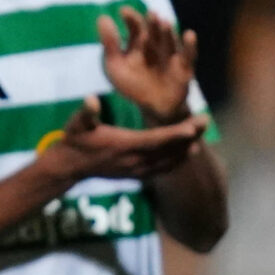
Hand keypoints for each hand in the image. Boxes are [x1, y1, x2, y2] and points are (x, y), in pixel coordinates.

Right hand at [36, 98, 207, 183]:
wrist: (69, 167)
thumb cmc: (74, 140)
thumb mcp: (76, 124)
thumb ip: (86, 112)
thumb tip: (91, 99)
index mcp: (123, 145)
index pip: (156, 139)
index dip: (177, 133)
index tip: (195, 125)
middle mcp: (133, 160)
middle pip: (168, 150)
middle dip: (188, 138)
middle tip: (205, 123)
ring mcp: (135, 170)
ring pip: (167, 162)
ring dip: (185, 150)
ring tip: (201, 138)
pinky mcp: (134, 175)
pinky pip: (160, 170)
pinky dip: (175, 162)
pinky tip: (185, 155)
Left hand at [97, 4, 196, 124]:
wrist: (153, 108)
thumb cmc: (133, 85)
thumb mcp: (115, 66)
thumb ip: (110, 44)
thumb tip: (102, 17)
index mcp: (139, 42)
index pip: (135, 25)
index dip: (130, 18)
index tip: (123, 11)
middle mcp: (156, 44)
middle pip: (154, 30)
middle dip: (151, 22)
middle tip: (150, 14)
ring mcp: (171, 53)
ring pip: (170, 39)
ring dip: (167, 31)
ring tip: (164, 22)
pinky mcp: (184, 66)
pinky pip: (189, 54)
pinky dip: (190, 45)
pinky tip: (189, 34)